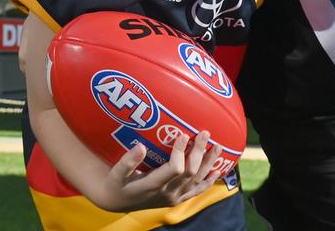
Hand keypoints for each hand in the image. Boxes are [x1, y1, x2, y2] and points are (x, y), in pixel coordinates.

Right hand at [98, 129, 223, 211]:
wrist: (118, 201)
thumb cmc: (117, 183)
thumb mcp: (117, 173)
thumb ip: (127, 162)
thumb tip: (140, 147)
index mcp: (153, 185)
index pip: (174, 169)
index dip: (181, 152)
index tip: (183, 134)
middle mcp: (167, 193)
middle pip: (190, 172)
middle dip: (199, 152)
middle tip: (204, 133)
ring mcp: (174, 197)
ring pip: (197, 180)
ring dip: (208, 163)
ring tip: (218, 146)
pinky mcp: (178, 199)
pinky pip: (197, 191)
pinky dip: (208, 182)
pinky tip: (217, 172)